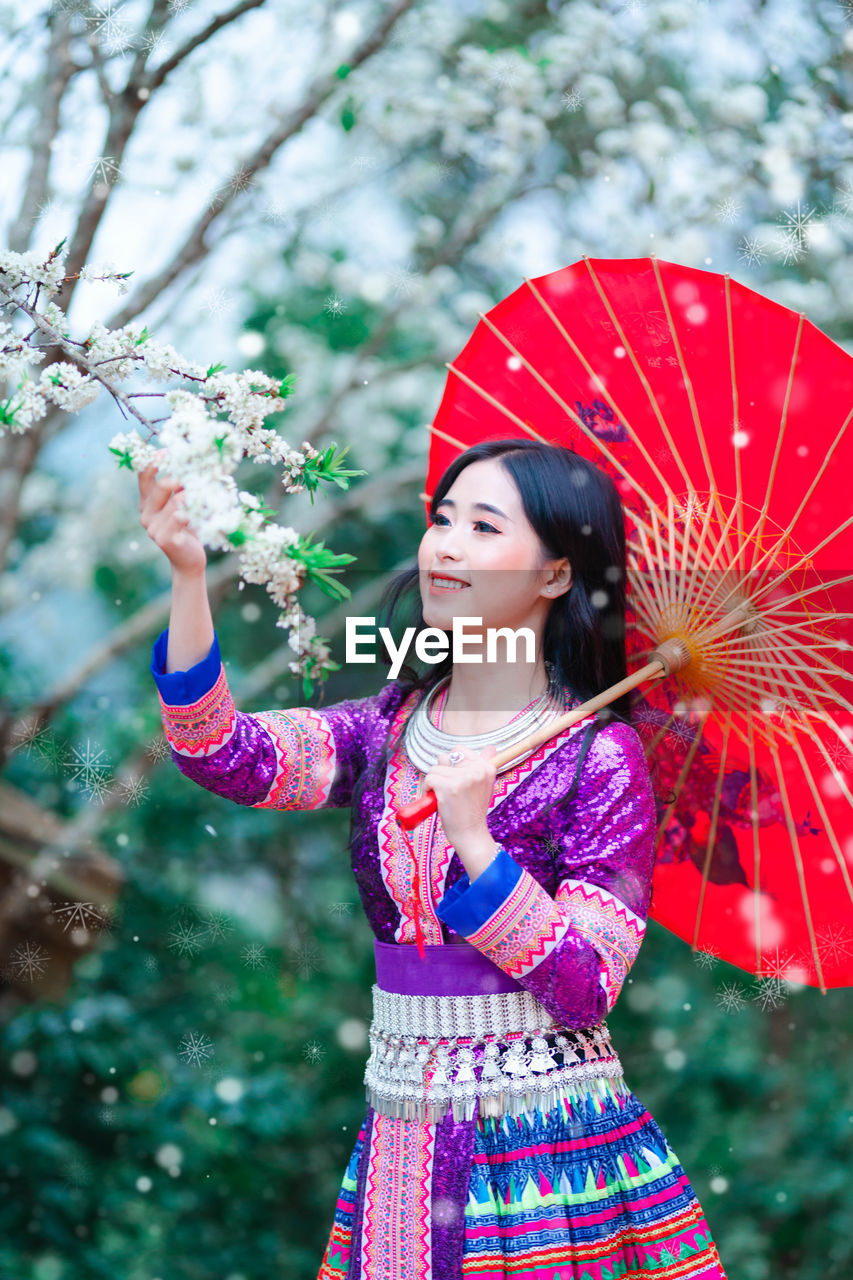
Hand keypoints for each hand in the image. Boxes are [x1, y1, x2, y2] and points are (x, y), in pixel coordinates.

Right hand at [138, 448, 206, 576]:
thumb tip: (196, 465)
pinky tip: (205, 507)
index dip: (154, 461)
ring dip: (195, 493)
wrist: (189, 560)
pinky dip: (195, 509)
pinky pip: (180, 516)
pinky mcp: (165, 538)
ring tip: (209, 489)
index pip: (144, 477)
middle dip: (179, 475)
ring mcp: (153, 528)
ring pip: (175, 501)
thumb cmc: (188, 530)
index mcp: (147, 503)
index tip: (169, 451)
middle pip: (160, 486)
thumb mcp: (184, 505)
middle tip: (197, 470)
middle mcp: (146, 514)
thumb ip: (183, 488)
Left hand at [423, 743, 498, 856]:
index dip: (453, 765)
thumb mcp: (484, 785)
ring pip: (435, 768)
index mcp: (487, 767)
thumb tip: (491, 747)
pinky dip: (428, 789)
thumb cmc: (473, 811)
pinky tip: (437, 800)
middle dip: (442, 773)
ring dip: (435, 783)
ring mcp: (463, 778)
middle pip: (444, 758)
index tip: (457, 781)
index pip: (459, 749)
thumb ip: (484, 765)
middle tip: (451, 791)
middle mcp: (477, 770)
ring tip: (445, 797)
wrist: (470, 834)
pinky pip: (429, 778)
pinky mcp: (448, 787)